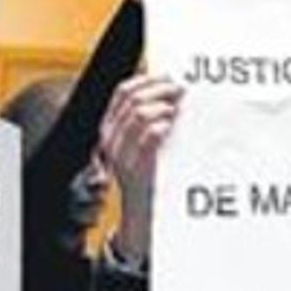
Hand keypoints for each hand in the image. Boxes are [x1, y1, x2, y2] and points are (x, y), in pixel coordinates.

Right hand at [99, 75, 183, 265]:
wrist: (141, 212)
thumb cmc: (147, 173)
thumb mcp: (139, 143)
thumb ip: (146, 119)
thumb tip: (168, 89)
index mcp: (110, 128)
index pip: (122, 92)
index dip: (147, 80)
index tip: (168, 77)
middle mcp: (111, 139)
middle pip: (133, 100)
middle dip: (160, 90)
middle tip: (181, 92)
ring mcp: (123, 154)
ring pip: (140, 114)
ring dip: (164, 106)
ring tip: (177, 110)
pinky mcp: (138, 167)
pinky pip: (150, 135)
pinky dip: (163, 125)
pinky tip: (172, 126)